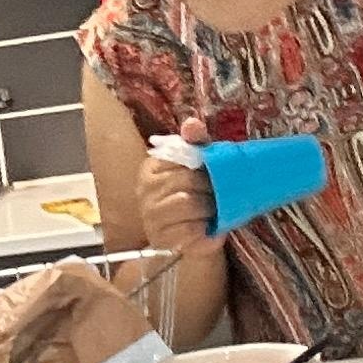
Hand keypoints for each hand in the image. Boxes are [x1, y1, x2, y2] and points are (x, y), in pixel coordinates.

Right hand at [140, 117, 216, 251]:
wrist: (195, 238)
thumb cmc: (197, 197)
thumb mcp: (199, 167)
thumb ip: (196, 144)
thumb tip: (192, 123)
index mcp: (150, 168)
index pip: (180, 156)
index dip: (203, 164)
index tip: (212, 173)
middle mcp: (144, 191)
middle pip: (186, 180)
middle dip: (210, 188)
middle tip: (218, 194)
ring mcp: (150, 216)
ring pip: (188, 203)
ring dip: (209, 208)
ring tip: (213, 211)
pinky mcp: (162, 240)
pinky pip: (189, 229)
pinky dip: (205, 228)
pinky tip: (208, 228)